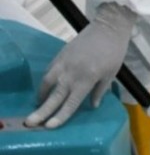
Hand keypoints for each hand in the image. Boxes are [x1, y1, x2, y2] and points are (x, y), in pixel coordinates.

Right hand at [26, 2, 135, 128]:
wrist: (108, 27)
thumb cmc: (114, 51)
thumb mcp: (111, 73)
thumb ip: (100, 90)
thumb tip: (93, 106)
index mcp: (86, 79)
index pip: (70, 102)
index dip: (60, 116)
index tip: (50, 126)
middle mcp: (72, 73)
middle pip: (54, 96)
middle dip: (42, 111)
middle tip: (31, 122)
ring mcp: (64, 63)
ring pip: (47, 82)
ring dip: (41, 95)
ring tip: (39, 104)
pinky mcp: (60, 55)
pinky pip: (49, 71)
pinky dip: (45, 80)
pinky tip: (45, 86)